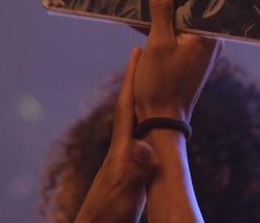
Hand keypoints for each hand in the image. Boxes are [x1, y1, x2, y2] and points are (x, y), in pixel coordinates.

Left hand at [73, 49, 155, 222]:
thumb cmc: (110, 213)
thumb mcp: (126, 191)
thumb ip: (135, 168)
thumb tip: (143, 145)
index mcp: (122, 148)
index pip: (127, 106)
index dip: (132, 78)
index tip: (137, 51)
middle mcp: (121, 149)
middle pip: (129, 107)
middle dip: (135, 81)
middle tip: (142, 56)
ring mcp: (123, 160)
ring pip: (134, 121)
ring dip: (140, 100)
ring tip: (148, 83)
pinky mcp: (128, 172)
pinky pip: (140, 138)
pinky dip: (146, 124)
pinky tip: (149, 127)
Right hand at [136, 0, 221, 122]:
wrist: (161, 122)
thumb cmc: (161, 85)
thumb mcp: (157, 42)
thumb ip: (160, 8)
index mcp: (209, 35)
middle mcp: (210, 40)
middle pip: (190, 9)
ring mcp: (201, 50)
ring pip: (181, 21)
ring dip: (163, 11)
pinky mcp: (189, 58)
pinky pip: (177, 34)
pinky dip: (162, 28)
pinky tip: (143, 19)